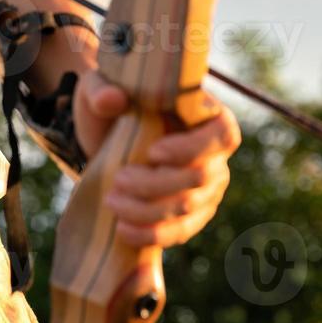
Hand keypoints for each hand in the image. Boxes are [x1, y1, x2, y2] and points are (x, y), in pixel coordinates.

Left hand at [73, 70, 240, 247]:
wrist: (105, 139)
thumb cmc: (111, 105)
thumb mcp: (99, 88)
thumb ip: (102, 89)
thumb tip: (112, 100)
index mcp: (206, 115)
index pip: (222, 135)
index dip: (193, 148)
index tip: (153, 152)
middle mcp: (216, 154)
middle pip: (200, 177)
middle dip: (156, 184)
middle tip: (118, 179)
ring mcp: (208, 188)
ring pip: (188, 208)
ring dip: (147, 210)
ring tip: (112, 201)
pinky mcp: (193, 215)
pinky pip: (181, 231)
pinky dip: (152, 234)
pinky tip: (123, 229)